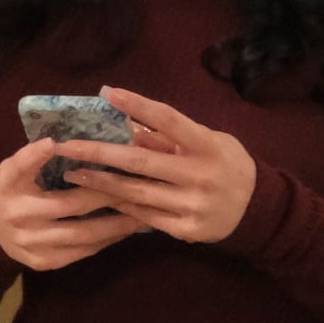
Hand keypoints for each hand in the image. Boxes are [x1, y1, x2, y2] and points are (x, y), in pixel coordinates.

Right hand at [0, 135, 145, 271]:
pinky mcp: (44, 261)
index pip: (18, 168)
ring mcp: (31, 243)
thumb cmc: (14, 191)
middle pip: (68, 203)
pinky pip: (82, 251)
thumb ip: (33, 156)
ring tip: (141, 212)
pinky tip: (124, 229)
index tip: (54, 143)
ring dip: (116, 223)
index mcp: (6, 186)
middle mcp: (16, 216)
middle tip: (136, 184)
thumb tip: (67, 140)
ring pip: (82, 233)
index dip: (35, 156)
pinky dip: (107, 239)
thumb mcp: (14, 169)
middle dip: (106, 193)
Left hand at [52, 85, 258, 243]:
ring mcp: (193, 205)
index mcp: (208, 146)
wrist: (257, 210)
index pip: (169, 119)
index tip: (106, 93)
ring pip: (136, 192)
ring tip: (72, 173)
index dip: (138, 105)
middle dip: (98, 153)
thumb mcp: (207, 141)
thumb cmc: (224, 164)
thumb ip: (170, 137)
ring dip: (100, 183)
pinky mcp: (186, 229)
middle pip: (140, 161)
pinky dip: (120, 205)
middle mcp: (201, 175)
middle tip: (66, 146)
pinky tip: (98, 198)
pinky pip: (143, 215)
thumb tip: (124, 123)